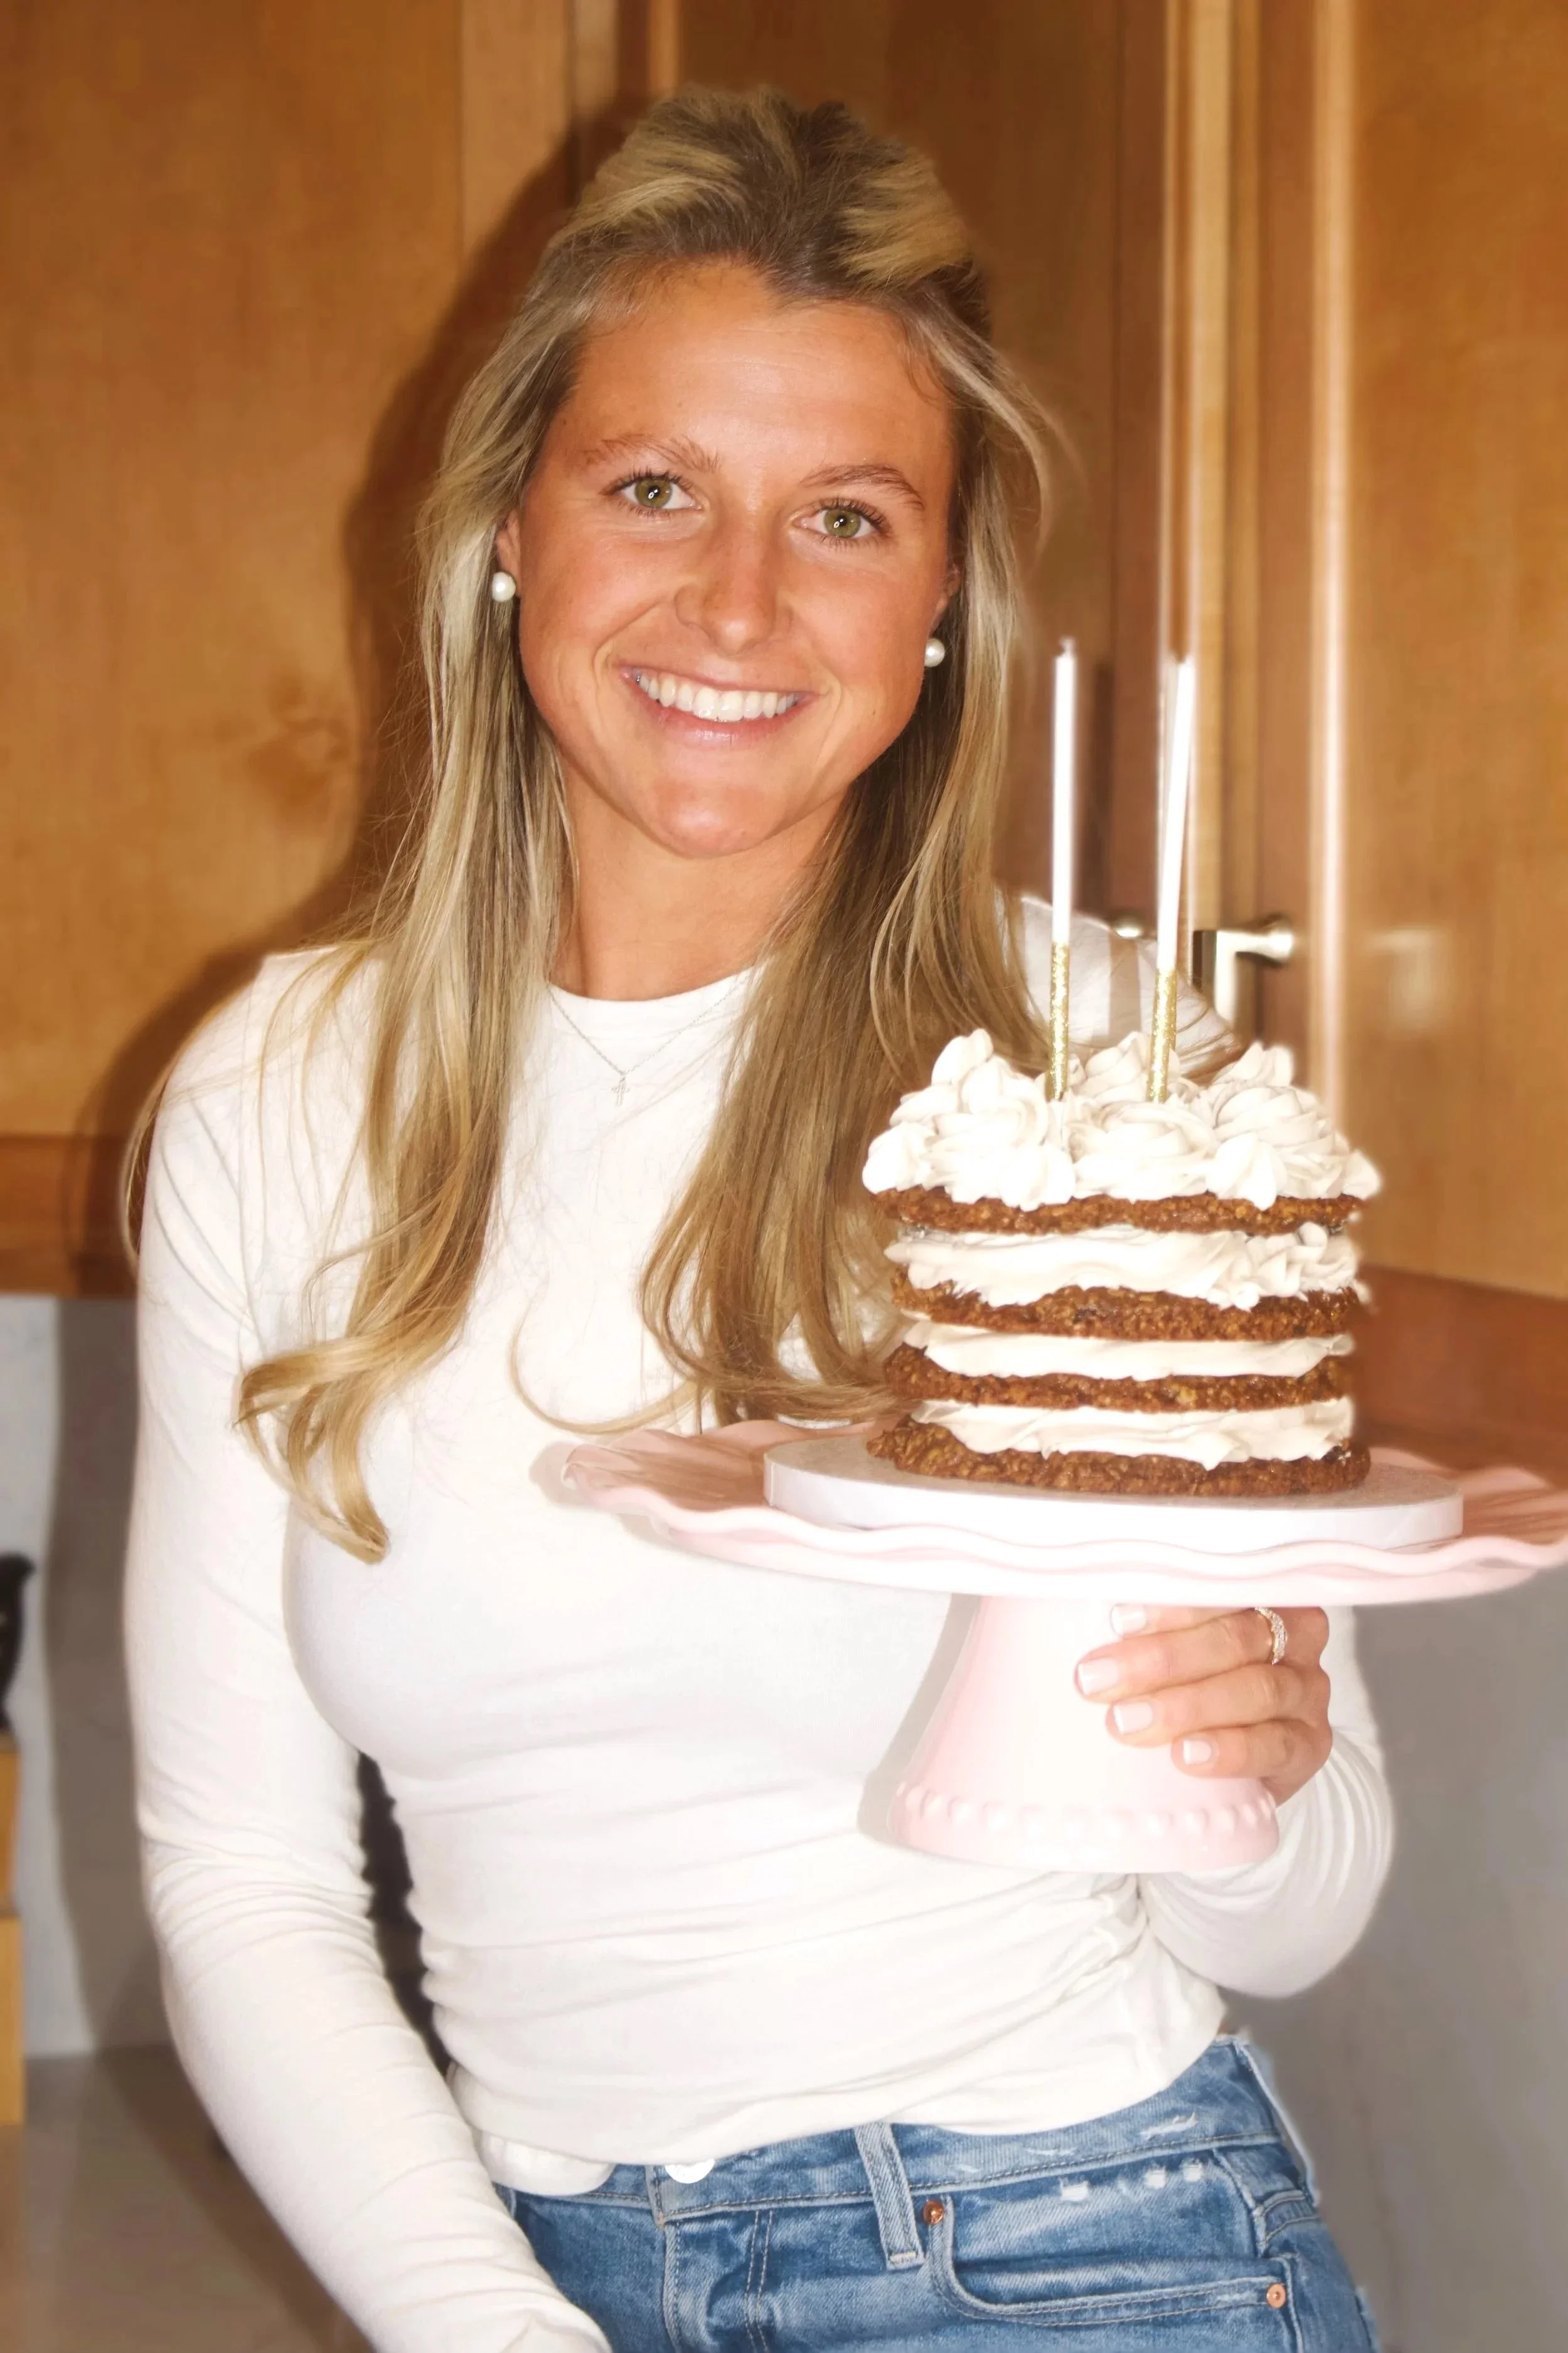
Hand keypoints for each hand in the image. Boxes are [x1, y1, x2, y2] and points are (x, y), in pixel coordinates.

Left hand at [1074, 1605, 1332, 1805]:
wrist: (1231, 1763)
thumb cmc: (1177, 1681)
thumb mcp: (1157, 1641)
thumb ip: (1121, 1617)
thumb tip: (1027, 1593)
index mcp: (1254, 1588)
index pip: (1220, 1583)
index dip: (1171, 1602)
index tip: (1114, 1620)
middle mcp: (1293, 1631)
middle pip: (1235, 1636)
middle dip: (1162, 1659)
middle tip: (1094, 1682)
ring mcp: (1306, 1689)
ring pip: (1255, 1688)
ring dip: (1187, 1706)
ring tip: (1127, 1725)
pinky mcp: (1310, 1745)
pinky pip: (1277, 1745)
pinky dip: (1230, 1750)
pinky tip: (1187, 1758)